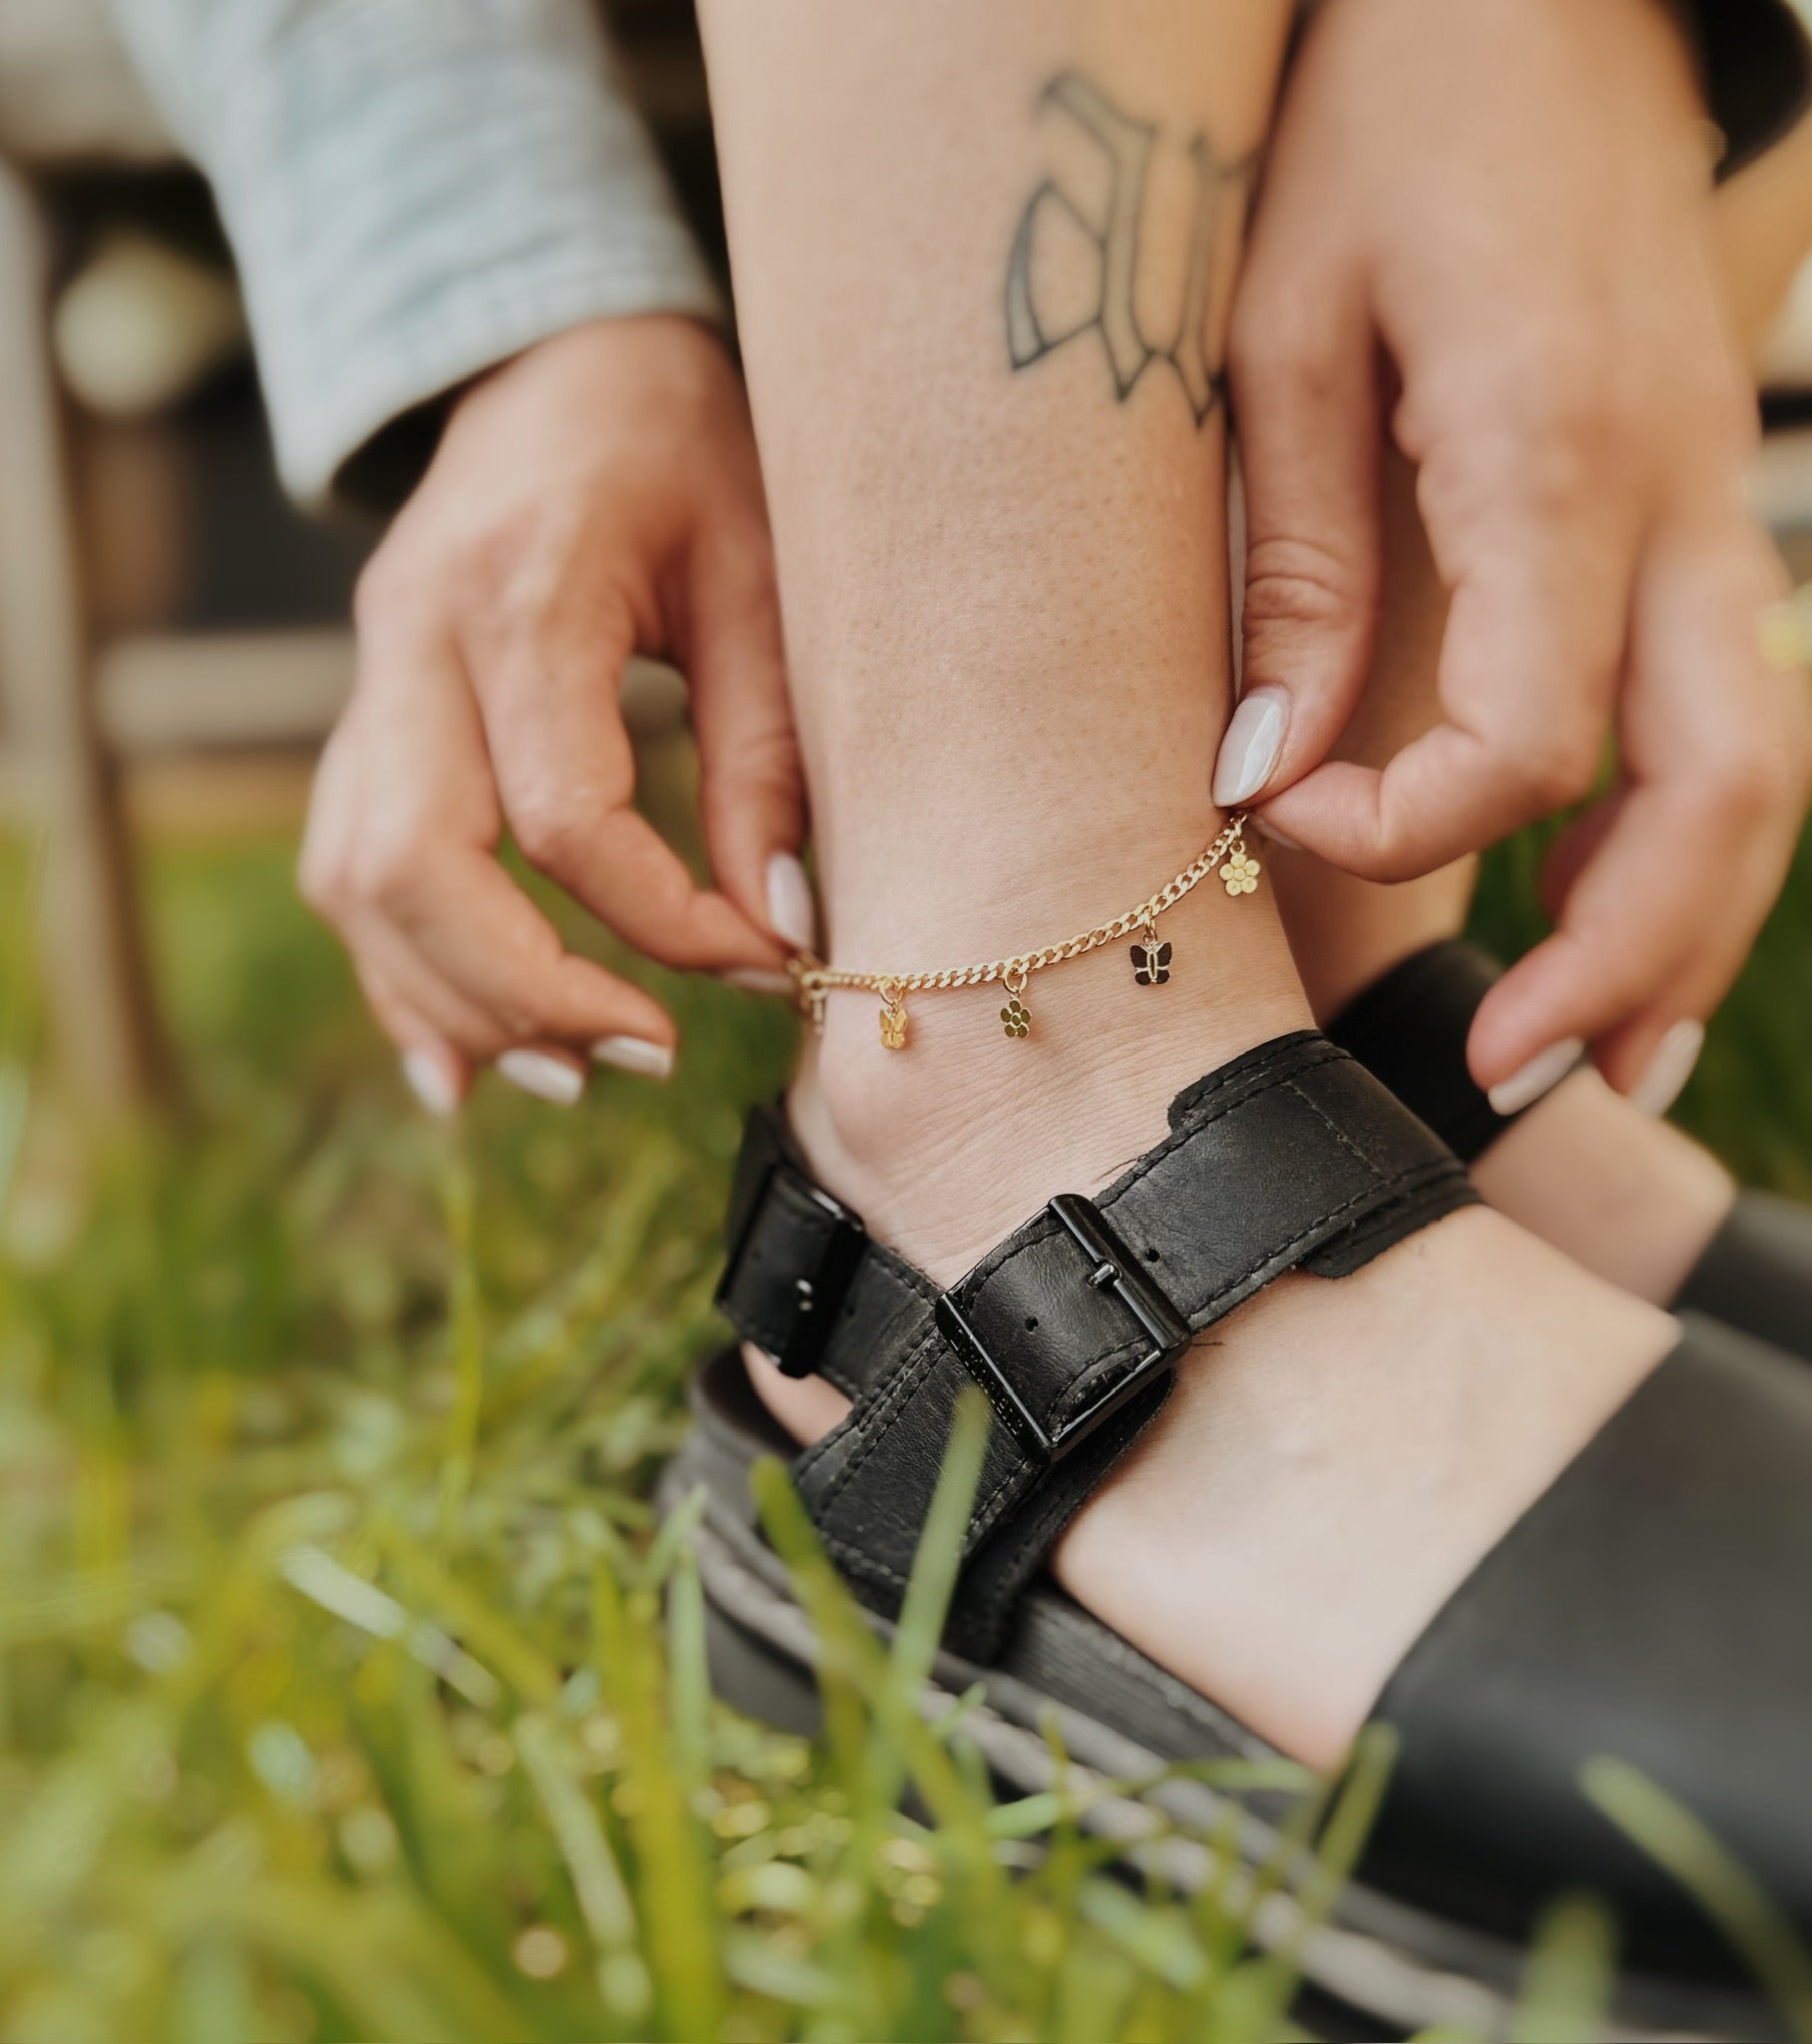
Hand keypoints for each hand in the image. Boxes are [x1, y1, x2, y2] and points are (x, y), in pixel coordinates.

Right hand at [299, 316, 809, 1109]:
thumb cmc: (689, 458)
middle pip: (411, 863)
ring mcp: (370, 678)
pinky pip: (349, 867)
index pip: (563, 814)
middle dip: (525, 990)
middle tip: (645, 1054)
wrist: (566, 363)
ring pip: (355, 881)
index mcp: (524, 588)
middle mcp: (413, 638)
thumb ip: (765, 757)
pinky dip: (402, 974)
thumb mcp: (763, 581)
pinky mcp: (368, 716)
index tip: (767, 960)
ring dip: (453, 1001)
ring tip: (570, 1076)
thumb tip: (779, 926)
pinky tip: (472, 1058)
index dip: (665, 920)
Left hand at [1221, 0, 1811, 1098]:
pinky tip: (1614, 908)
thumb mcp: (1279, 336)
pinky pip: (1738, 701)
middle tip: (1518, 1073)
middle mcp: (1674, 496)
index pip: (1529, 740)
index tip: (1283, 818)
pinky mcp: (1698, 494)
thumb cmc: (1386, 123)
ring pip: (1765, 764)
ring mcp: (1712, 497)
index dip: (1411, 825)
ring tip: (1594, 1055)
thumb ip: (1290, 572)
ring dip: (1687, 926)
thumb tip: (1268, 775)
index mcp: (1554, 457)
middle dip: (1629, 959)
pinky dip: (1690, 831)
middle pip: (1720, 789)